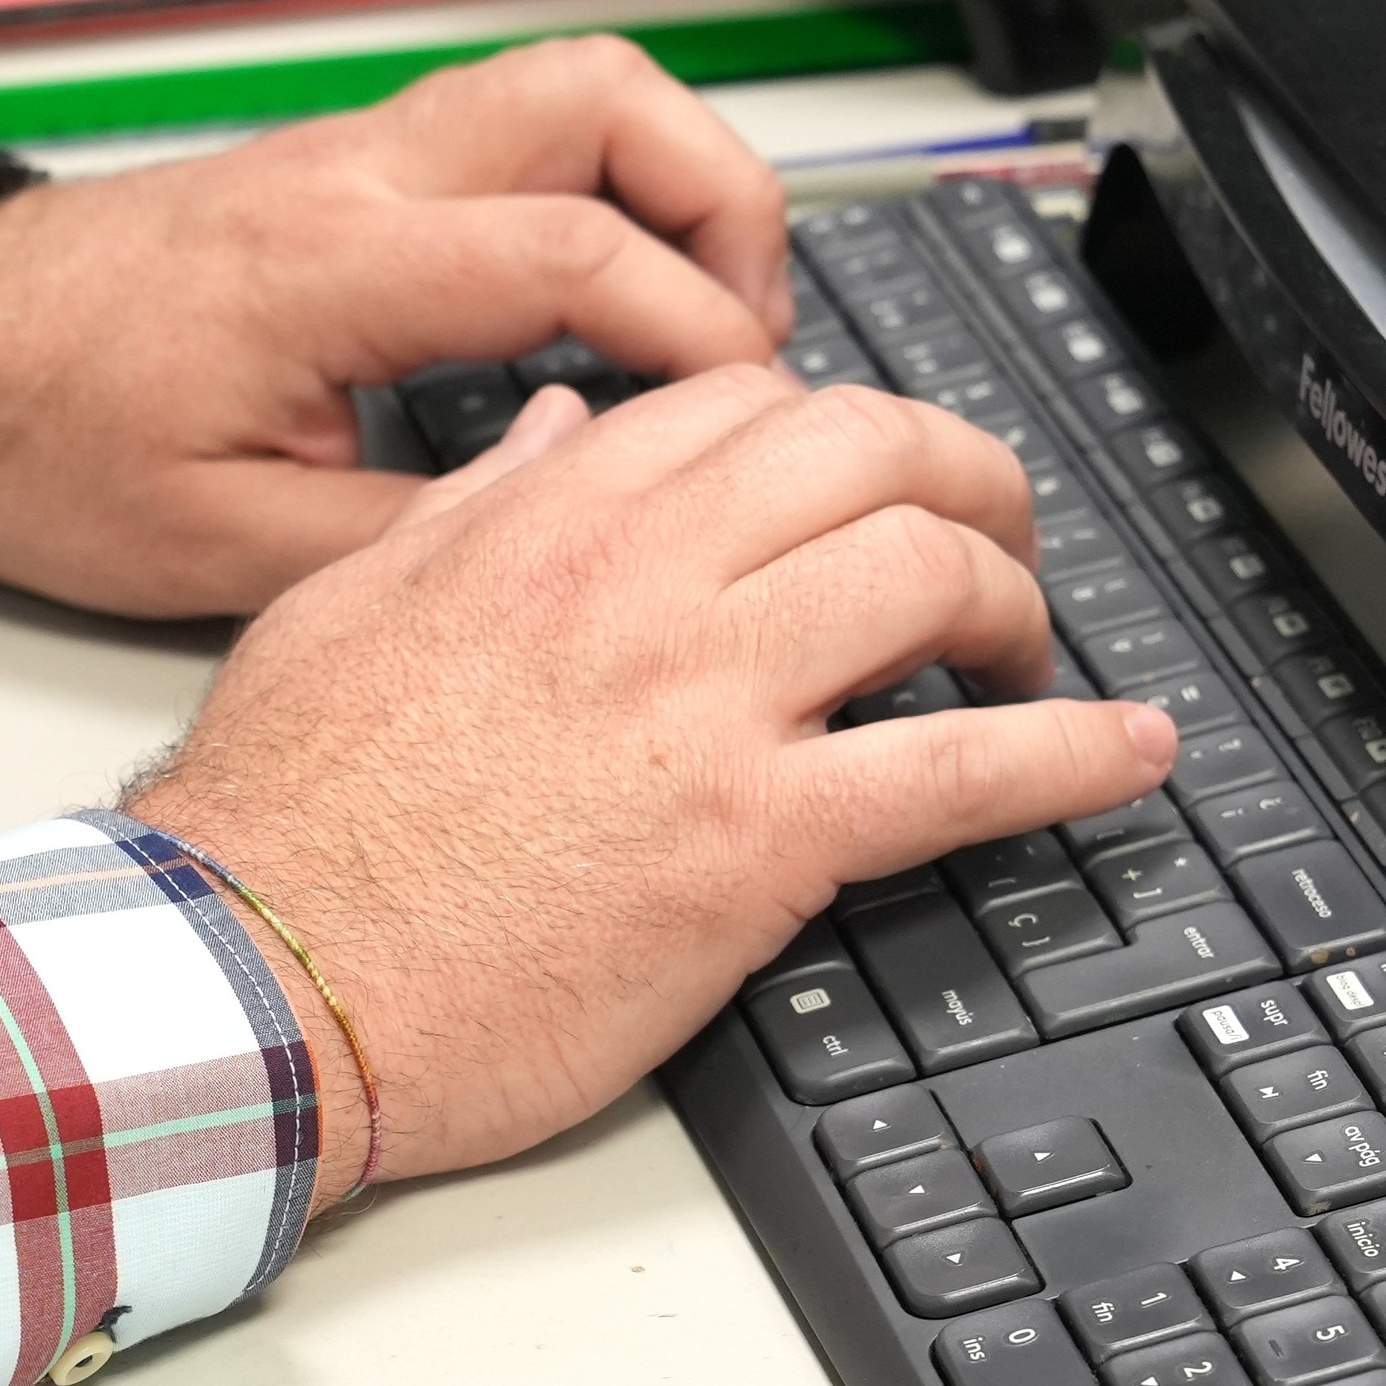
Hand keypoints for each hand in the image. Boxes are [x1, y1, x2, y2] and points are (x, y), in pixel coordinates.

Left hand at [0, 36, 792, 614]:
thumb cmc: (32, 444)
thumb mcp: (226, 546)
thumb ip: (408, 539)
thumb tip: (557, 538)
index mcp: (329, 263)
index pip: (575, 251)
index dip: (697, 327)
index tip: (753, 410)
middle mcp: (352, 175)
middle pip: (608, 95)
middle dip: (726, 196)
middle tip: (758, 326)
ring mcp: (348, 156)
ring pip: (568, 86)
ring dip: (671, 176)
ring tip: (704, 308)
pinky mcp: (338, 173)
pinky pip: (514, 135)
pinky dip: (600, 191)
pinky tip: (601, 304)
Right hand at [129, 368, 1178, 1209]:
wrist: (252, 978)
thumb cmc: (279, 820)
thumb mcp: (343, 606)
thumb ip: (472, 504)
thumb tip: (563, 430)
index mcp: (544, 521)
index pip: (746, 407)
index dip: (835, 432)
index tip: (861, 483)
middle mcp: (641, 584)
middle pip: (872, 455)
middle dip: (965, 476)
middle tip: (991, 535)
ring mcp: (706, 705)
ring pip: (929, 573)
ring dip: (1016, 597)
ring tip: (1033, 648)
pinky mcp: (753, 843)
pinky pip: (957, 769)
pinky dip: (1072, 752)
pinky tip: (1132, 751)